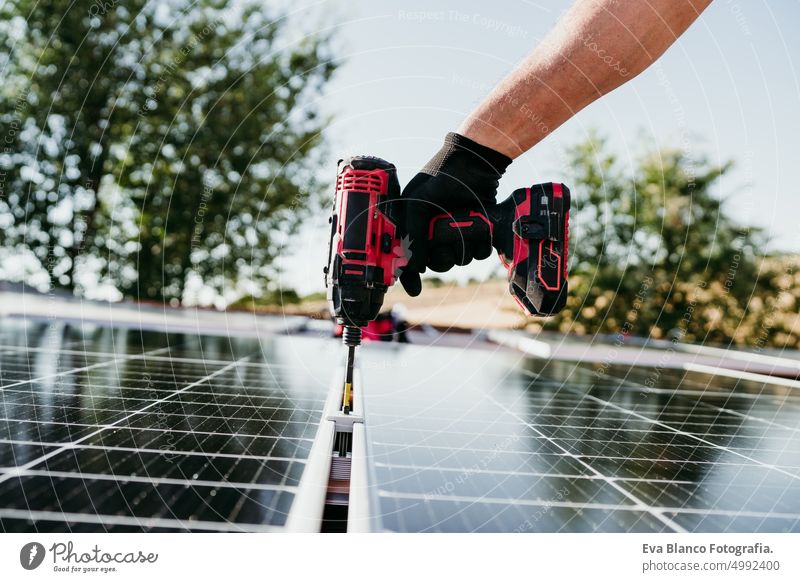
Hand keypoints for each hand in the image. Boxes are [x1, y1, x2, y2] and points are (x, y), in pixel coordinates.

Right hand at [399, 132, 511, 295]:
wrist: (473, 163)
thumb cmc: (439, 178)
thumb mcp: (417, 204)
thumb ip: (413, 236)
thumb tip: (415, 267)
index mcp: (414, 226)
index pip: (407, 259)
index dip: (409, 276)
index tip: (414, 289)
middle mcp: (434, 233)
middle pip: (436, 264)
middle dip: (441, 258)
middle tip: (443, 245)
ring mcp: (456, 234)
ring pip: (459, 260)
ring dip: (462, 250)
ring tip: (462, 229)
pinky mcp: (477, 233)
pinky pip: (479, 253)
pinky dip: (479, 245)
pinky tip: (478, 229)